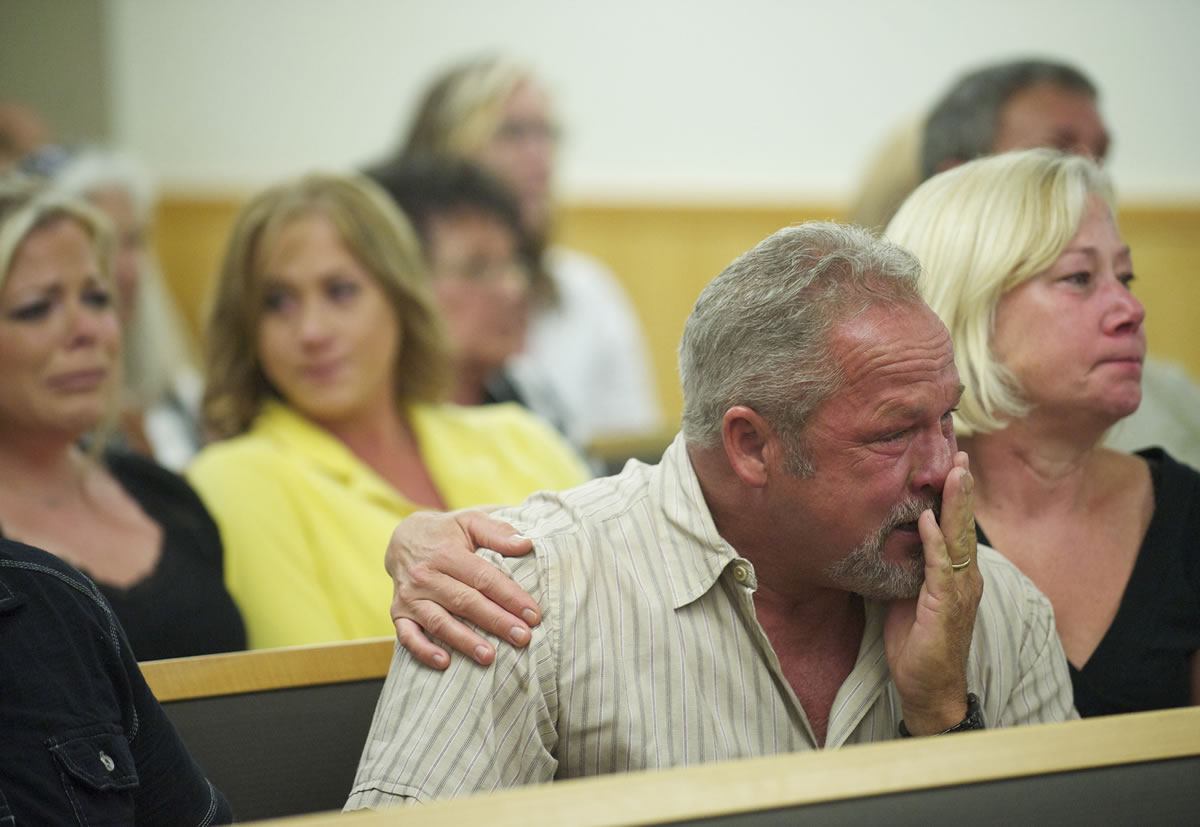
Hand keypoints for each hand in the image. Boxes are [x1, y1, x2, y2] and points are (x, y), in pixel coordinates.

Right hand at [387, 509, 539, 668]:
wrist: (404, 538)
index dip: (509, 596)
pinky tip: (444, 663)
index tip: (533, 614)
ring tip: (489, 657)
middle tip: (522, 638)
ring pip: (439, 622)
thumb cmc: (447, 532)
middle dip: (496, 621)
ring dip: (464, 641)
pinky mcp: (398, 613)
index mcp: (446, 552)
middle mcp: (425, 576)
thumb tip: (526, 544)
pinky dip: (423, 651)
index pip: (483, 578)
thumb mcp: (470, 521)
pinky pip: (408, 635)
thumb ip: (497, 531)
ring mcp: (410, 596)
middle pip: (465, 602)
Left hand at [883, 451, 982, 734]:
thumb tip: (885, 534)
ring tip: (955, 469)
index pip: (955, 521)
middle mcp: (963, 575)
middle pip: (964, 521)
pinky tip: (931, 518)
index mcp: (954, 570)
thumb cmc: (917, 641)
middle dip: (962, 484)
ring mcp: (958, 590)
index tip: (950, 454)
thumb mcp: (906, 592)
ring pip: (959, 537)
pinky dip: (936, 542)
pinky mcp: (946, 606)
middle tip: (960, 448)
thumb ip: (905, 563)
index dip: (953, 490)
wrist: (927, 688)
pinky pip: (940, 568)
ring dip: (956, 502)